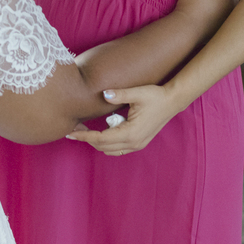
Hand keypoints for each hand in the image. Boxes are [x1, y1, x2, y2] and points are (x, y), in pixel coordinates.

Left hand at [66, 84, 182, 154]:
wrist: (172, 102)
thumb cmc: (155, 96)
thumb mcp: (137, 93)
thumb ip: (120, 94)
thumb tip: (104, 94)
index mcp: (130, 133)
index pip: (100, 138)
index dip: (84, 136)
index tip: (70, 132)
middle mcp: (133, 143)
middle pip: (102, 147)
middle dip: (87, 139)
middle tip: (74, 128)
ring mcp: (137, 145)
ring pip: (109, 150)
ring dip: (97, 142)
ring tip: (86, 129)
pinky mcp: (139, 143)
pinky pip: (118, 149)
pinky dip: (107, 143)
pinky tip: (103, 130)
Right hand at [172, 0, 240, 42]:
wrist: (186, 31)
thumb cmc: (189, 5)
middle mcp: (232, 5)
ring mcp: (229, 18)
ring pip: (235, 8)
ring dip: (231, 5)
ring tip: (224, 3)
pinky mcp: (224, 28)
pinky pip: (229, 20)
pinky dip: (226, 16)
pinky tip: (219, 17)